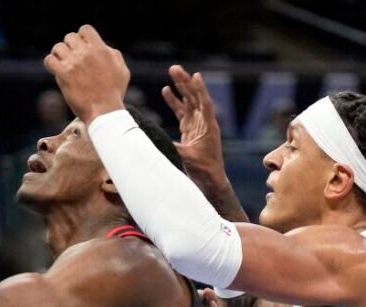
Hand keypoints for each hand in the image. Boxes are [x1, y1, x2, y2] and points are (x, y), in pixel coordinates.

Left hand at [44, 25, 129, 123]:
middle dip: (70, 47)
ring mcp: (74, 63)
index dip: (82, 38)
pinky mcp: (64, 75)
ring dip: (59, 55)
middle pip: (70, 37)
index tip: (83, 48)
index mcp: (101, 49)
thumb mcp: (122, 70)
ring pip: (58, 47)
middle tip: (72, 59)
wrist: (105, 112)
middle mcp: (86, 53)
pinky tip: (55, 70)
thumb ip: (113, 54)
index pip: (85, 30)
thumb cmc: (114, 93)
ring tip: (63, 65)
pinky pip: (49, 60)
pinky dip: (51, 64)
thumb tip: (103, 47)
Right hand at [162, 65, 225, 185]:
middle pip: (195, 97)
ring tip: (172, 72)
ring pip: (188, 102)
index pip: (205, 104)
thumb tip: (156, 139)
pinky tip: (166, 90)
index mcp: (209, 127)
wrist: (209, 180)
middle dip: (185, 83)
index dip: (200, 90)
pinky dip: (174, 101)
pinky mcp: (189, 129)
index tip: (196, 76)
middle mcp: (204, 122)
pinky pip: (181, 112)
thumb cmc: (203, 170)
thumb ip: (173, 147)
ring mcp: (196, 124)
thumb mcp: (188, 158)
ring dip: (180, 88)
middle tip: (175, 69)